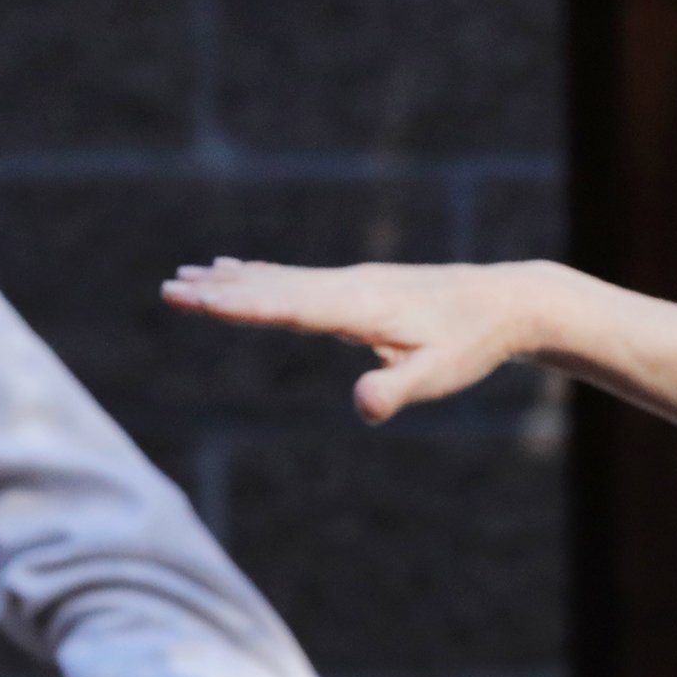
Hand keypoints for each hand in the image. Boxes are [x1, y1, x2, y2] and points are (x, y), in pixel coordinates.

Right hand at [163, 259, 547, 422]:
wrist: (507, 302)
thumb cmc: (472, 344)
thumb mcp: (441, 376)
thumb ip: (398, 390)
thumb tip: (360, 406)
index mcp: (360, 307)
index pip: (288, 307)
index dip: (238, 305)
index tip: (193, 298)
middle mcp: (349, 287)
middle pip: (274, 288)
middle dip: (220, 291)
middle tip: (169, 289)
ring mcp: (352, 282)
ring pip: (280, 280)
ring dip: (231, 280)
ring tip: (185, 278)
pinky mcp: (358, 285)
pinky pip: (297, 278)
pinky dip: (260, 275)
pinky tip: (235, 270)